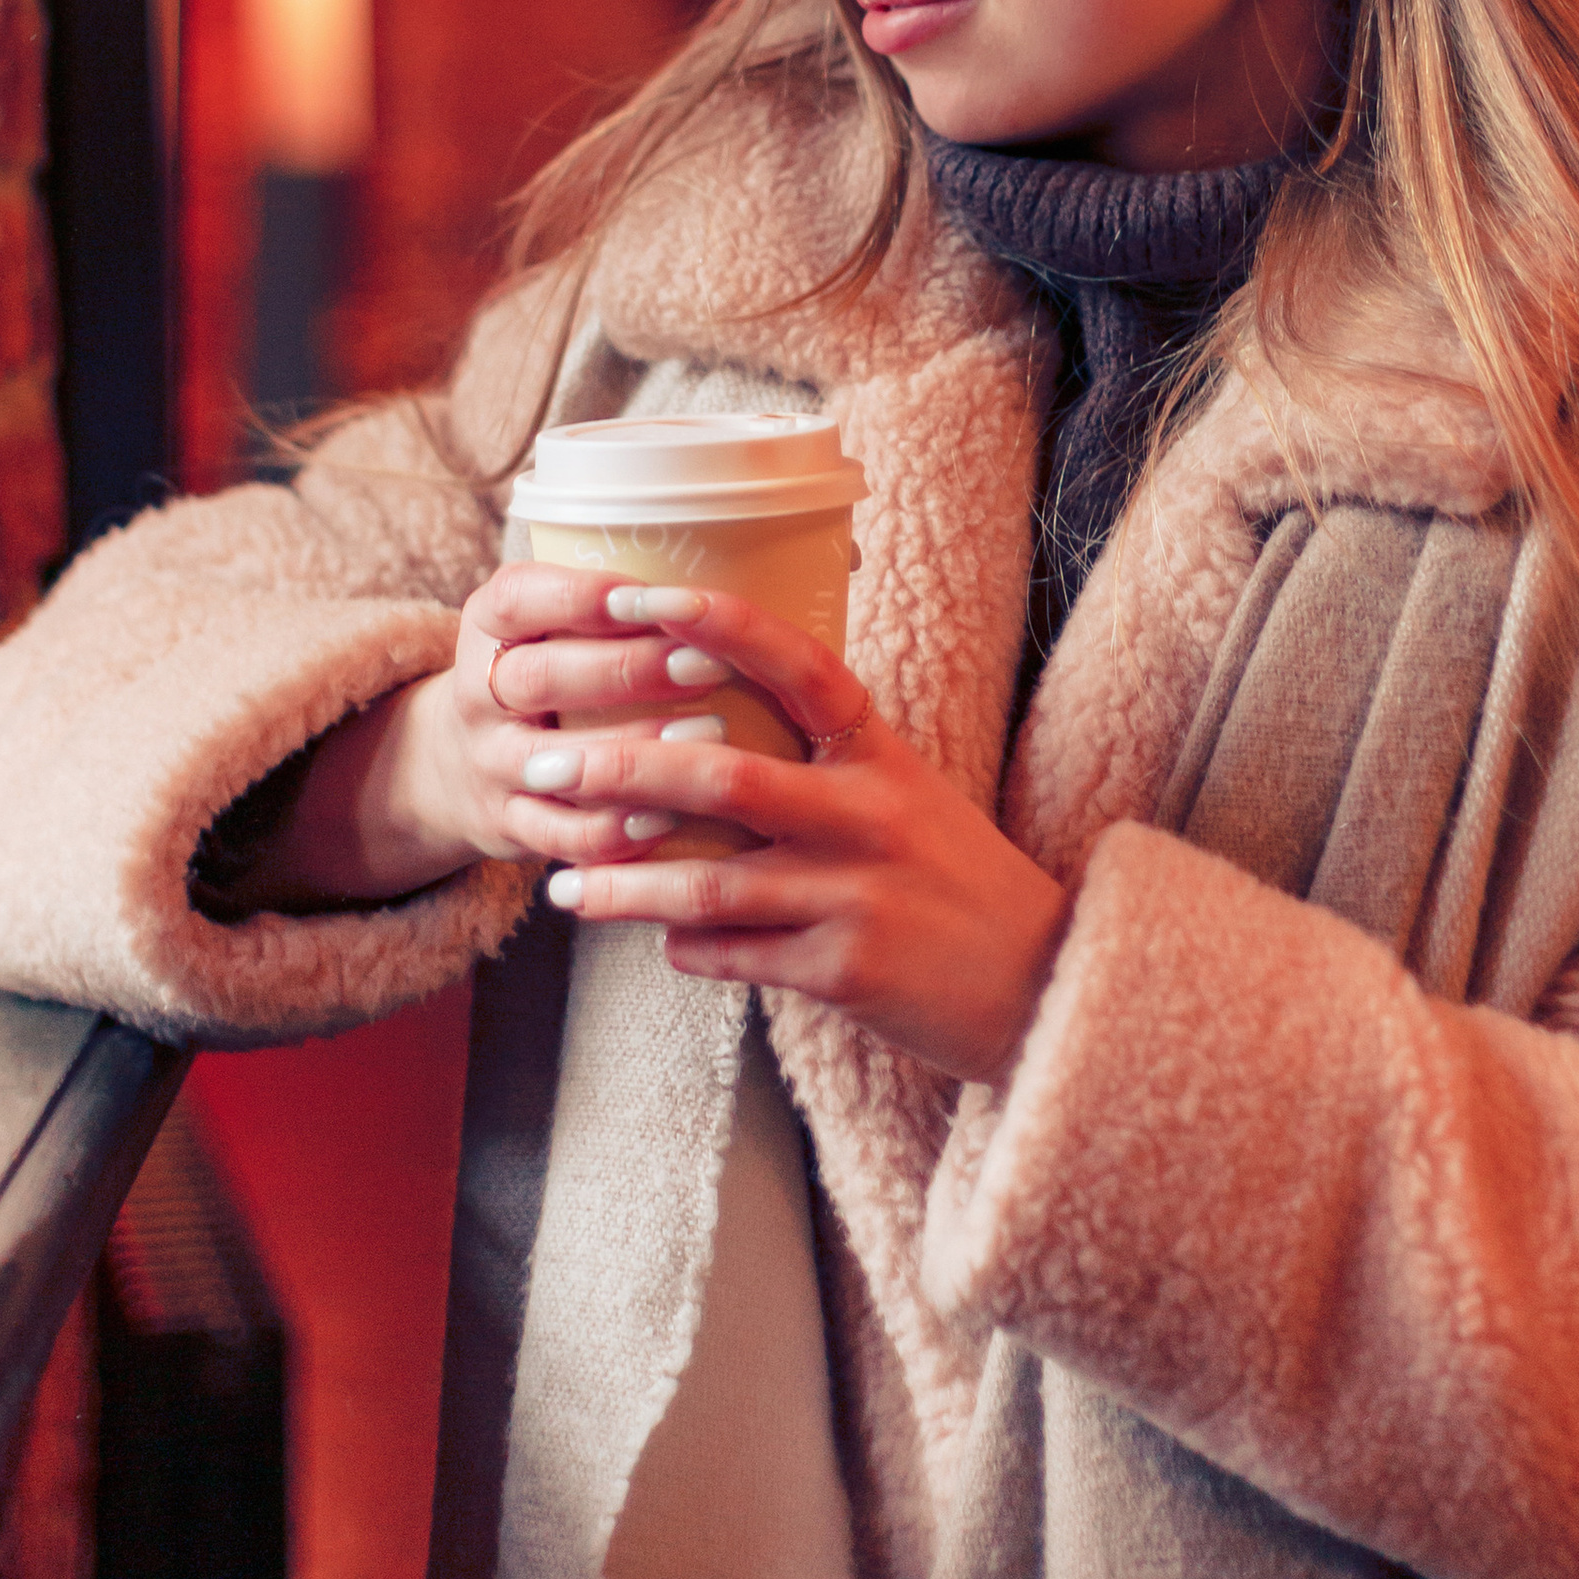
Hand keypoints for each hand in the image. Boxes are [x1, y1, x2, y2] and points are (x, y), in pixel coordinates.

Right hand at [247, 562, 754, 909]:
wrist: (457, 763)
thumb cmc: (549, 666)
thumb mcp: (550, 618)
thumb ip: (621, 596)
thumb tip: (756, 553)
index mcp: (491, 622)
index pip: (523, 599)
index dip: (587, 597)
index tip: (658, 596)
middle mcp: (478, 691)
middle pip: (541, 677)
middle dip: (628, 670)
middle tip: (709, 665)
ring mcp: (490, 764)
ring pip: (554, 762)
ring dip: (634, 751)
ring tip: (711, 736)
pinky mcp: (508, 825)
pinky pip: (558, 835)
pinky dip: (613, 832)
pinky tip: (672, 818)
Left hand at [528, 586, 1074, 1086]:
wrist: (1040, 982)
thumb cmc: (952, 876)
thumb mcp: (904, 791)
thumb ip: (820, 759)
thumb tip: (701, 730)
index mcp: (880, 750)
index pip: (794, 661)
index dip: (714, 622)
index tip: (632, 596)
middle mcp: (869, 811)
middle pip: (721, 775)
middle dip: (617, 768)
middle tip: (538, 765)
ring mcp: (856, 894)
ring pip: (709, 881)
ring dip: (623, 884)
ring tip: (561, 888)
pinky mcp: (844, 972)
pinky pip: (735, 954)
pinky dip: (684, 947)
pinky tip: (653, 940)